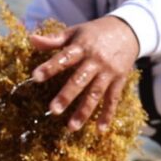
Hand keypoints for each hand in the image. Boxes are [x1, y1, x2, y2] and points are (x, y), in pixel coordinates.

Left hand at [29, 16, 139, 131]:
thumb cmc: (95, 33)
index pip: (64, 58)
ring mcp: (108, 72)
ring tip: (71, 127)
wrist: (128, 30)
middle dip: (67, 95)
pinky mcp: (119, 81)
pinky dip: (107, 115)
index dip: (50, 67)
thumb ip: (54, 39)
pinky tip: (100, 130)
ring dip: (84, 111)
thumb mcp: (76, 31)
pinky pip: (113, 100)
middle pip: (80, 80)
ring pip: (95, 94)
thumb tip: (31, 40)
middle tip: (53, 110)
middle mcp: (95, 61)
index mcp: (82, 47)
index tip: (35, 77)